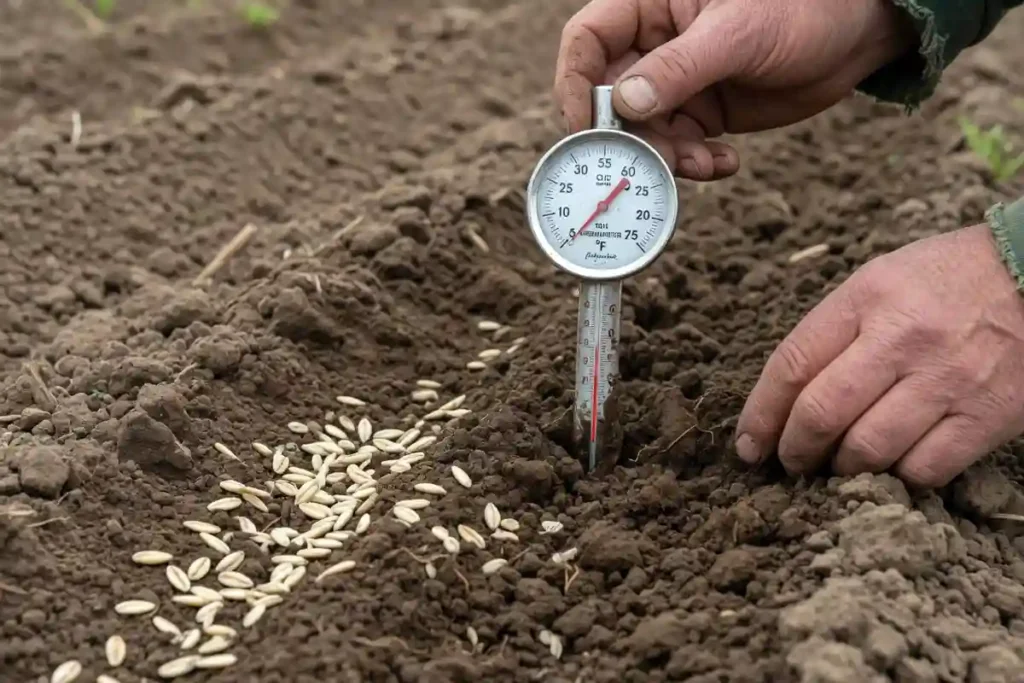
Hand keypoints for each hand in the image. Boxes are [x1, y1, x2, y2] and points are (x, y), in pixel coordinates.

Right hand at [554, 0, 915, 180]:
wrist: (856, 35)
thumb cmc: (801, 9)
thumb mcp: (739, 33)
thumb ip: (678, 68)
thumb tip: (624, 105)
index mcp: (649, 5)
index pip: (588, 40)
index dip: (575, 83)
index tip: (585, 127)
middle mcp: (655, 44)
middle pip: (610, 96)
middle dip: (630, 134)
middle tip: (653, 160)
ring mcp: (676, 81)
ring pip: (643, 130)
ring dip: (665, 156)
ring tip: (702, 162)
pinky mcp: (701, 112)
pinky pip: (678, 145)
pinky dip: (693, 162)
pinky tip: (723, 162)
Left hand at [734, 225, 1023, 487]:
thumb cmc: (949, 279)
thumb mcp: (881, 280)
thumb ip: (834, 331)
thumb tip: (785, 397)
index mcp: (867, 297)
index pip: (792, 364)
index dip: (760, 413)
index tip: (748, 444)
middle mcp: (903, 338)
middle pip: (821, 414)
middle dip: (794, 450)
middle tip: (790, 462)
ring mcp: (948, 379)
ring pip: (868, 449)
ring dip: (841, 469)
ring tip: (837, 466)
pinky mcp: (989, 416)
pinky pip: (924, 469)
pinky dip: (898, 477)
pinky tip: (892, 468)